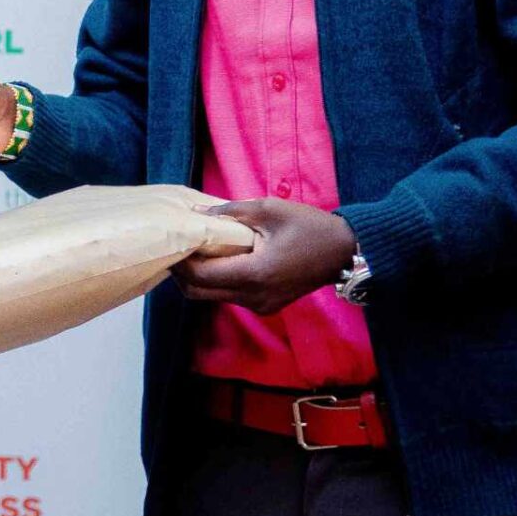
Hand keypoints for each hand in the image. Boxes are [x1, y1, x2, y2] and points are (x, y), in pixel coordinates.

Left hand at [175, 198, 358, 314]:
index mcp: (254, 274)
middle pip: (200, 293)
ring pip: (213, 296)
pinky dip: (217, 281)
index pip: (201, 277)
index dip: (181, 261)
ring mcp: (260, 305)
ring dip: (200, 277)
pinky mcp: (265, 306)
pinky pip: (230, 296)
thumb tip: (195, 213)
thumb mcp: (268, 209)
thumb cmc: (309, 226)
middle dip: (183, 272)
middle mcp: (253, 297)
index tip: (173, 241)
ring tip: (195, 250)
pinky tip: (217, 259)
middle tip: (177, 247)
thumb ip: (229, 212)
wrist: (344, 251)